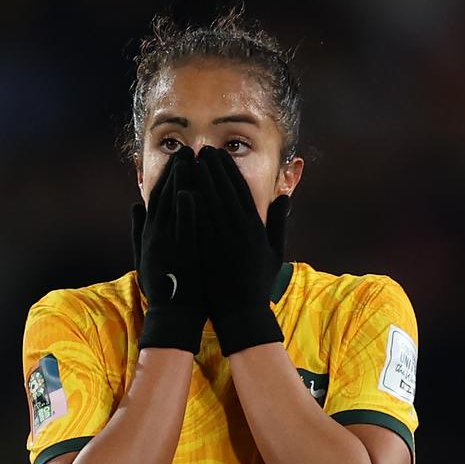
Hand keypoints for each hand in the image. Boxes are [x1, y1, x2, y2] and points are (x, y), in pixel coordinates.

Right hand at [131, 147, 206, 353]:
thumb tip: (133, 205)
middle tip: (188, 149)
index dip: (168, 174)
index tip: (179, 156)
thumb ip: (138, 230)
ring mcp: (169, 243)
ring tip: (192, 160)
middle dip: (177, 169)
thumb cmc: (164, 287)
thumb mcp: (144, 256)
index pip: (159, 196)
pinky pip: (183, 229)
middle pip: (167, 194)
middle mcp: (158, 233)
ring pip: (174, 207)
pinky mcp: (181, 255)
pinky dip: (185, 210)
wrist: (173, 315)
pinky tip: (191, 192)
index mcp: (152, 232)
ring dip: (182, 182)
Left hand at [192, 146, 288, 355]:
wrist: (241, 313)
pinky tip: (180, 188)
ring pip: (208, 203)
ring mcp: (221, 241)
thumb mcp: (274, 252)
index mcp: (254, 228)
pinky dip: (189, 204)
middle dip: (211, 168)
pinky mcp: (206, 251)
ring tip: (190, 162)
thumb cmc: (257, 283)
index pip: (240, 191)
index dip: (229, 171)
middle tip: (201, 150)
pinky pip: (197, 222)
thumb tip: (283, 197)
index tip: (219, 155)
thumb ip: (278, 223)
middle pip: (222, 191)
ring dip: (198, 179)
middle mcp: (238, 231)